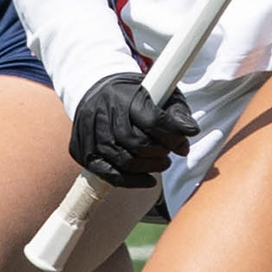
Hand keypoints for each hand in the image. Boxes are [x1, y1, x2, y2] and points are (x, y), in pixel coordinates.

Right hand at [69, 72, 195, 189]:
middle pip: (134, 142)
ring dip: (147, 168)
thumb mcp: (161, 93)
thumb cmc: (136, 95)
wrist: (98, 90)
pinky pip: (106, 173)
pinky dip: (129, 181)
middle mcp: (103, 111)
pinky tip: (147, 179)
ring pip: (120, 159)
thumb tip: (190, 131)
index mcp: (125, 95)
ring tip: (161, 164)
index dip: (172, 137)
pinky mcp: (80, 148)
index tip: (184, 145)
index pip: (152, 120)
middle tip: (169, 156)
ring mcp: (88, 131)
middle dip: (158, 153)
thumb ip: (176, 112)